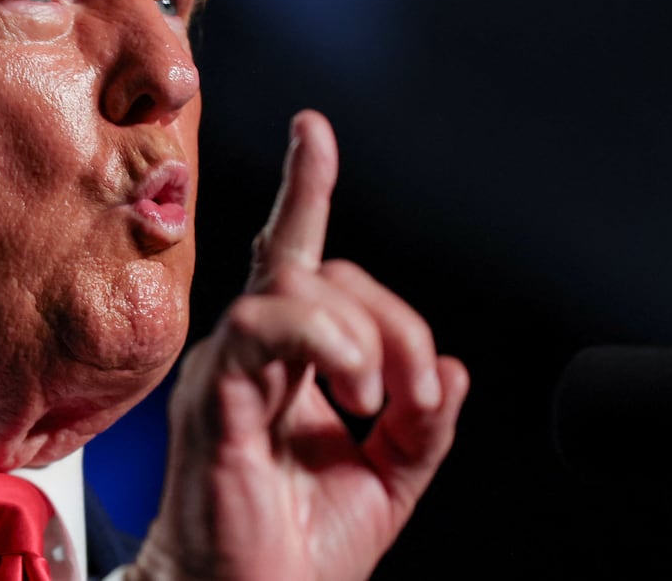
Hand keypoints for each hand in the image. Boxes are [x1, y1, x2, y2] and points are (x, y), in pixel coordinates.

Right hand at [131, 110, 468, 580]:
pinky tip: (354, 390)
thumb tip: (454, 369)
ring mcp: (226, 371)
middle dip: (392, 319)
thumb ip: (422, 425)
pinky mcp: (217, 396)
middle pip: (320, 270)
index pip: (295, 260)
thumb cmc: (292, 553)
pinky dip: (327, 343)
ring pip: (295, 287)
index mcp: (282, 368)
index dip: (304, 190)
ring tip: (381, 402)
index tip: (313, 132)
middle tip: (416, 399)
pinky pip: (264, 325)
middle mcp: (247, 356)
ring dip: (365, 335)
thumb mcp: (387, 481)